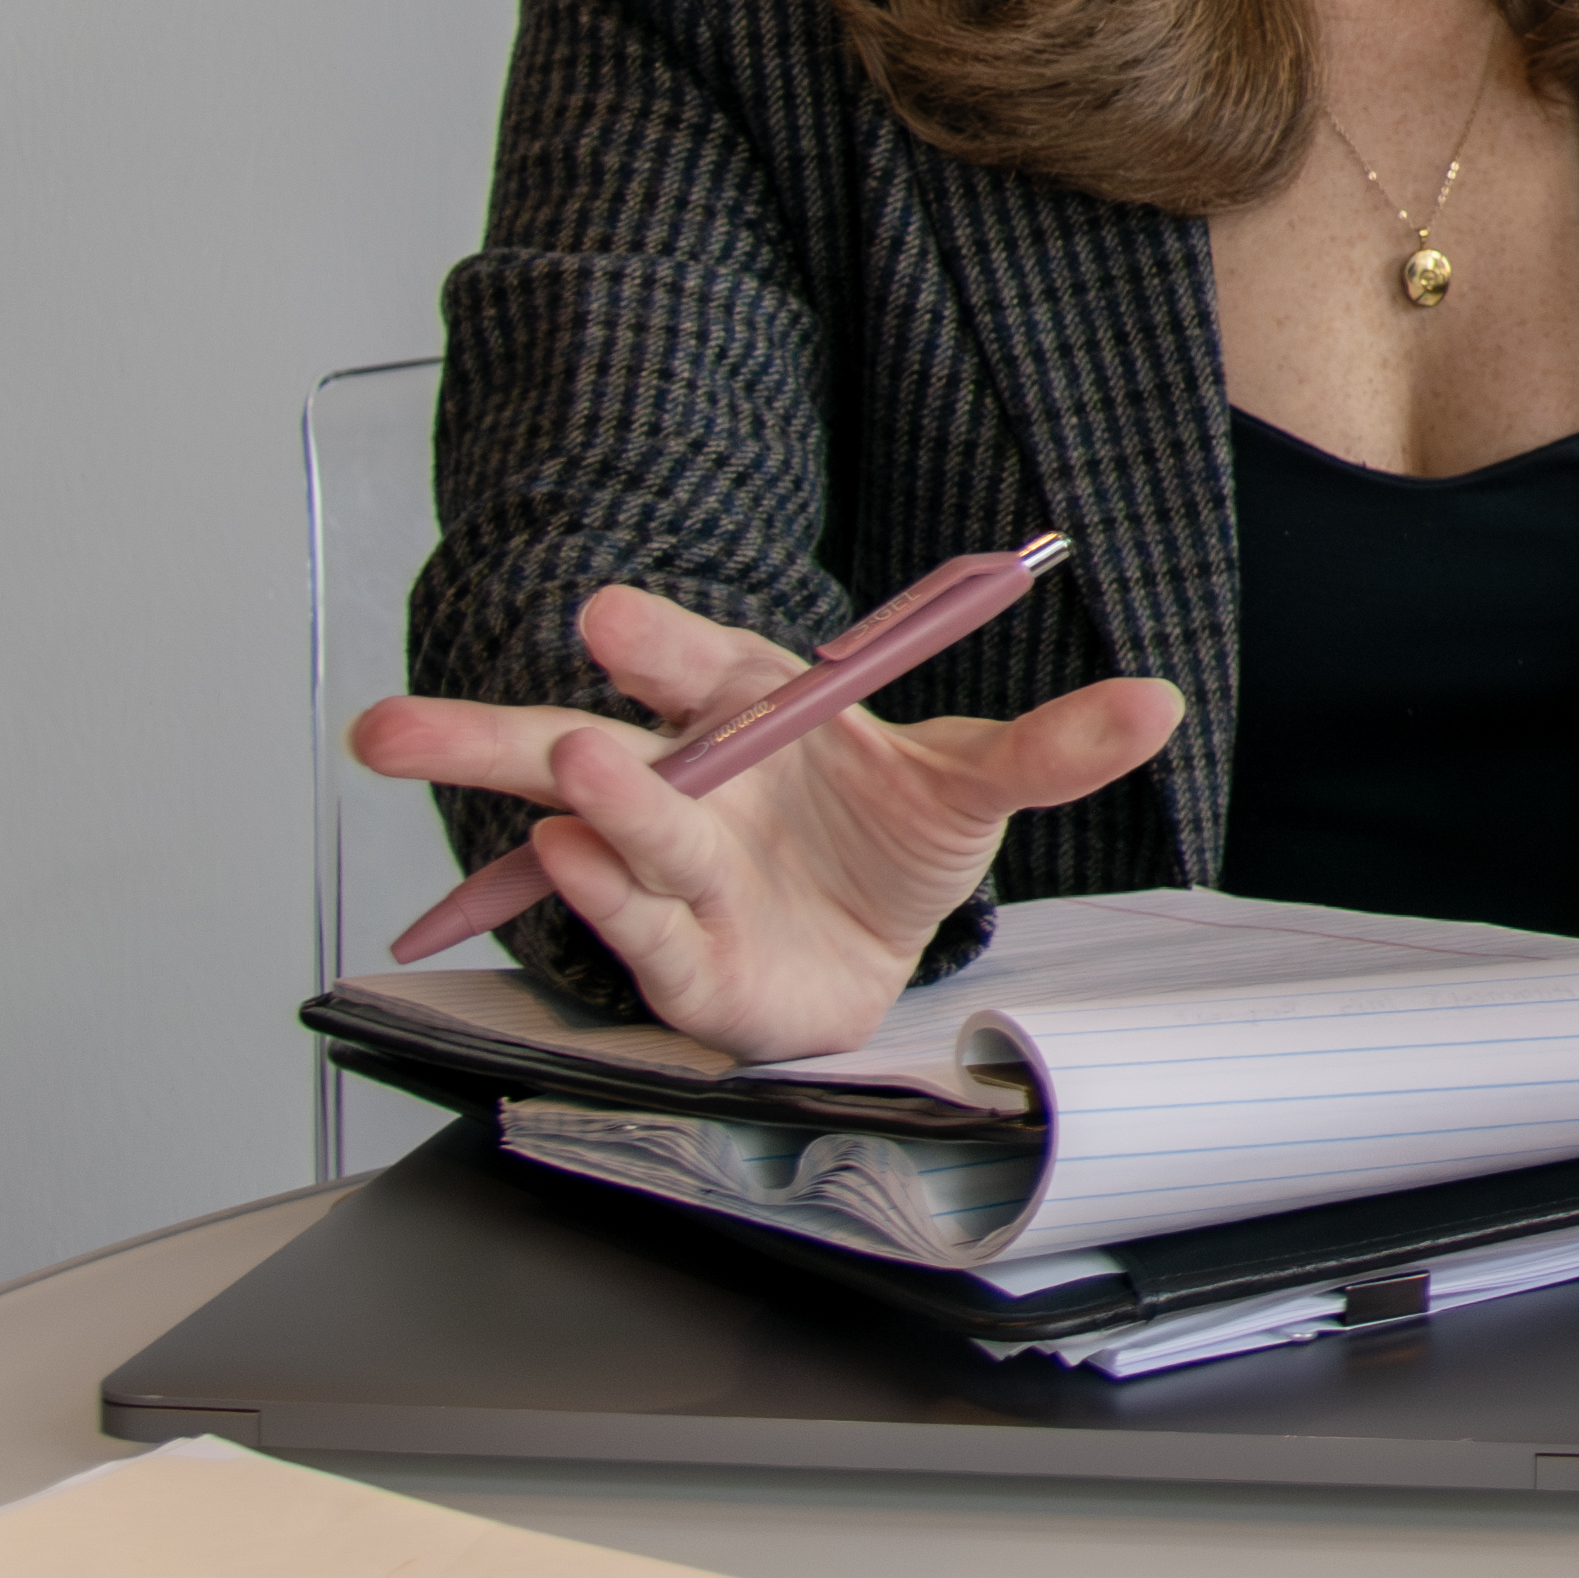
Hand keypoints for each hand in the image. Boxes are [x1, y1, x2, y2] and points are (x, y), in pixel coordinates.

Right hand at [345, 581, 1184, 1060]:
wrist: (880, 943)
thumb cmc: (891, 835)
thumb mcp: (983, 782)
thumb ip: (1055, 743)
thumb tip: (1155, 703)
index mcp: (747, 709)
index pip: (687, 659)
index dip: (651, 636)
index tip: (610, 616)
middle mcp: (688, 783)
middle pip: (579, 747)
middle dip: (497, 734)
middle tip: (423, 727)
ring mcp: (672, 872)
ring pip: (606, 841)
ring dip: (588, 811)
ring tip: (561, 782)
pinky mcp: (681, 962)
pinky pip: (643, 932)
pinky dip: (616, 905)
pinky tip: (580, 871)